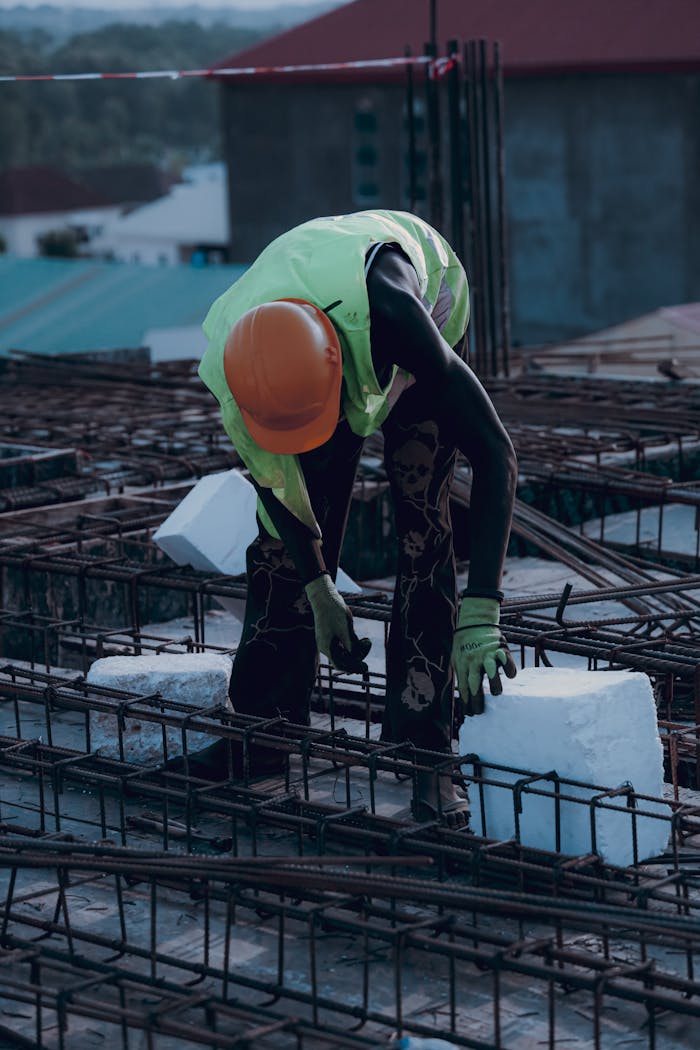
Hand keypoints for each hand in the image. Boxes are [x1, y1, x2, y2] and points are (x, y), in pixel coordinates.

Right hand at [305, 574, 370, 672]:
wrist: (324, 596)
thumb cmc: (334, 611)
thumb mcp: (346, 629)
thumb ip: (352, 645)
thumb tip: (357, 658)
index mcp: (327, 648)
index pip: (341, 665)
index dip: (354, 668)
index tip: (366, 667)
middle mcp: (325, 646)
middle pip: (343, 659)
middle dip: (357, 656)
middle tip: (368, 645)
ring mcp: (327, 641)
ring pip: (343, 652)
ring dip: (356, 648)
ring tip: (367, 640)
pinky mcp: (330, 634)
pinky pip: (341, 644)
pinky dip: (351, 643)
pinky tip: (360, 638)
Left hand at [452, 596, 516, 715]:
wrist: (474, 622)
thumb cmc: (465, 645)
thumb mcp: (457, 659)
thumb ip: (462, 675)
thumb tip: (464, 698)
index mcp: (462, 664)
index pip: (463, 687)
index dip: (466, 702)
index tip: (470, 714)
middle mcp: (474, 660)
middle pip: (474, 682)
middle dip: (477, 699)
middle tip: (480, 712)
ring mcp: (487, 654)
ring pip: (490, 670)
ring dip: (493, 682)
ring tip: (496, 693)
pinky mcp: (499, 648)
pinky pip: (505, 659)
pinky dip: (508, 667)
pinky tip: (510, 676)